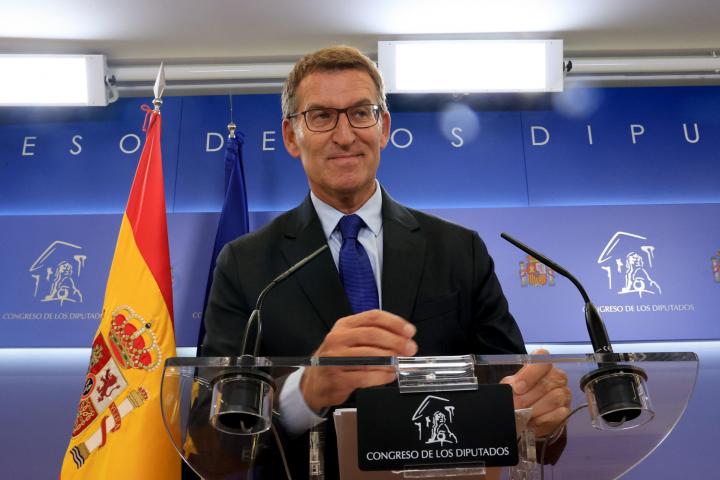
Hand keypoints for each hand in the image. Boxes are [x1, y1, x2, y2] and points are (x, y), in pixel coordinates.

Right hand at [301, 310, 416, 412]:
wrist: (315, 382)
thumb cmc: (339, 359)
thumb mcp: (350, 340)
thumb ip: (373, 335)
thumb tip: (404, 338)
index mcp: (344, 325)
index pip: (372, 317)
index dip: (394, 323)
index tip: (410, 331)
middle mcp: (337, 338)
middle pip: (372, 334)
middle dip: (396, 341)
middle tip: (411, 349)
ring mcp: (335, 359)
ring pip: (369, 356)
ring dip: (390, 360)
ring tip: (401, 363)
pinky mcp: (338, 378)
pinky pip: (365, 376)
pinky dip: (382, 377)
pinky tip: (390, 376)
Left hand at [501, 349, 571, 438]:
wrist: (523, 417)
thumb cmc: (517, 397)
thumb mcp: (509, 389)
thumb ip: (511, 386)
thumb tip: (514, 389)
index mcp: (540, 366)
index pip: (542, 356)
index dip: (530, 373)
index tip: (517, 388)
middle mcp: (556, 376)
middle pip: (550, 379)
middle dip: (530, 395)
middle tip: (517, 404)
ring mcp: (564, 393)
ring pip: (556, 396)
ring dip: (536, 408)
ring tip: (524, 413)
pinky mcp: (566, 410)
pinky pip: (560, 413)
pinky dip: (544, 419)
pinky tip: (533, 421)